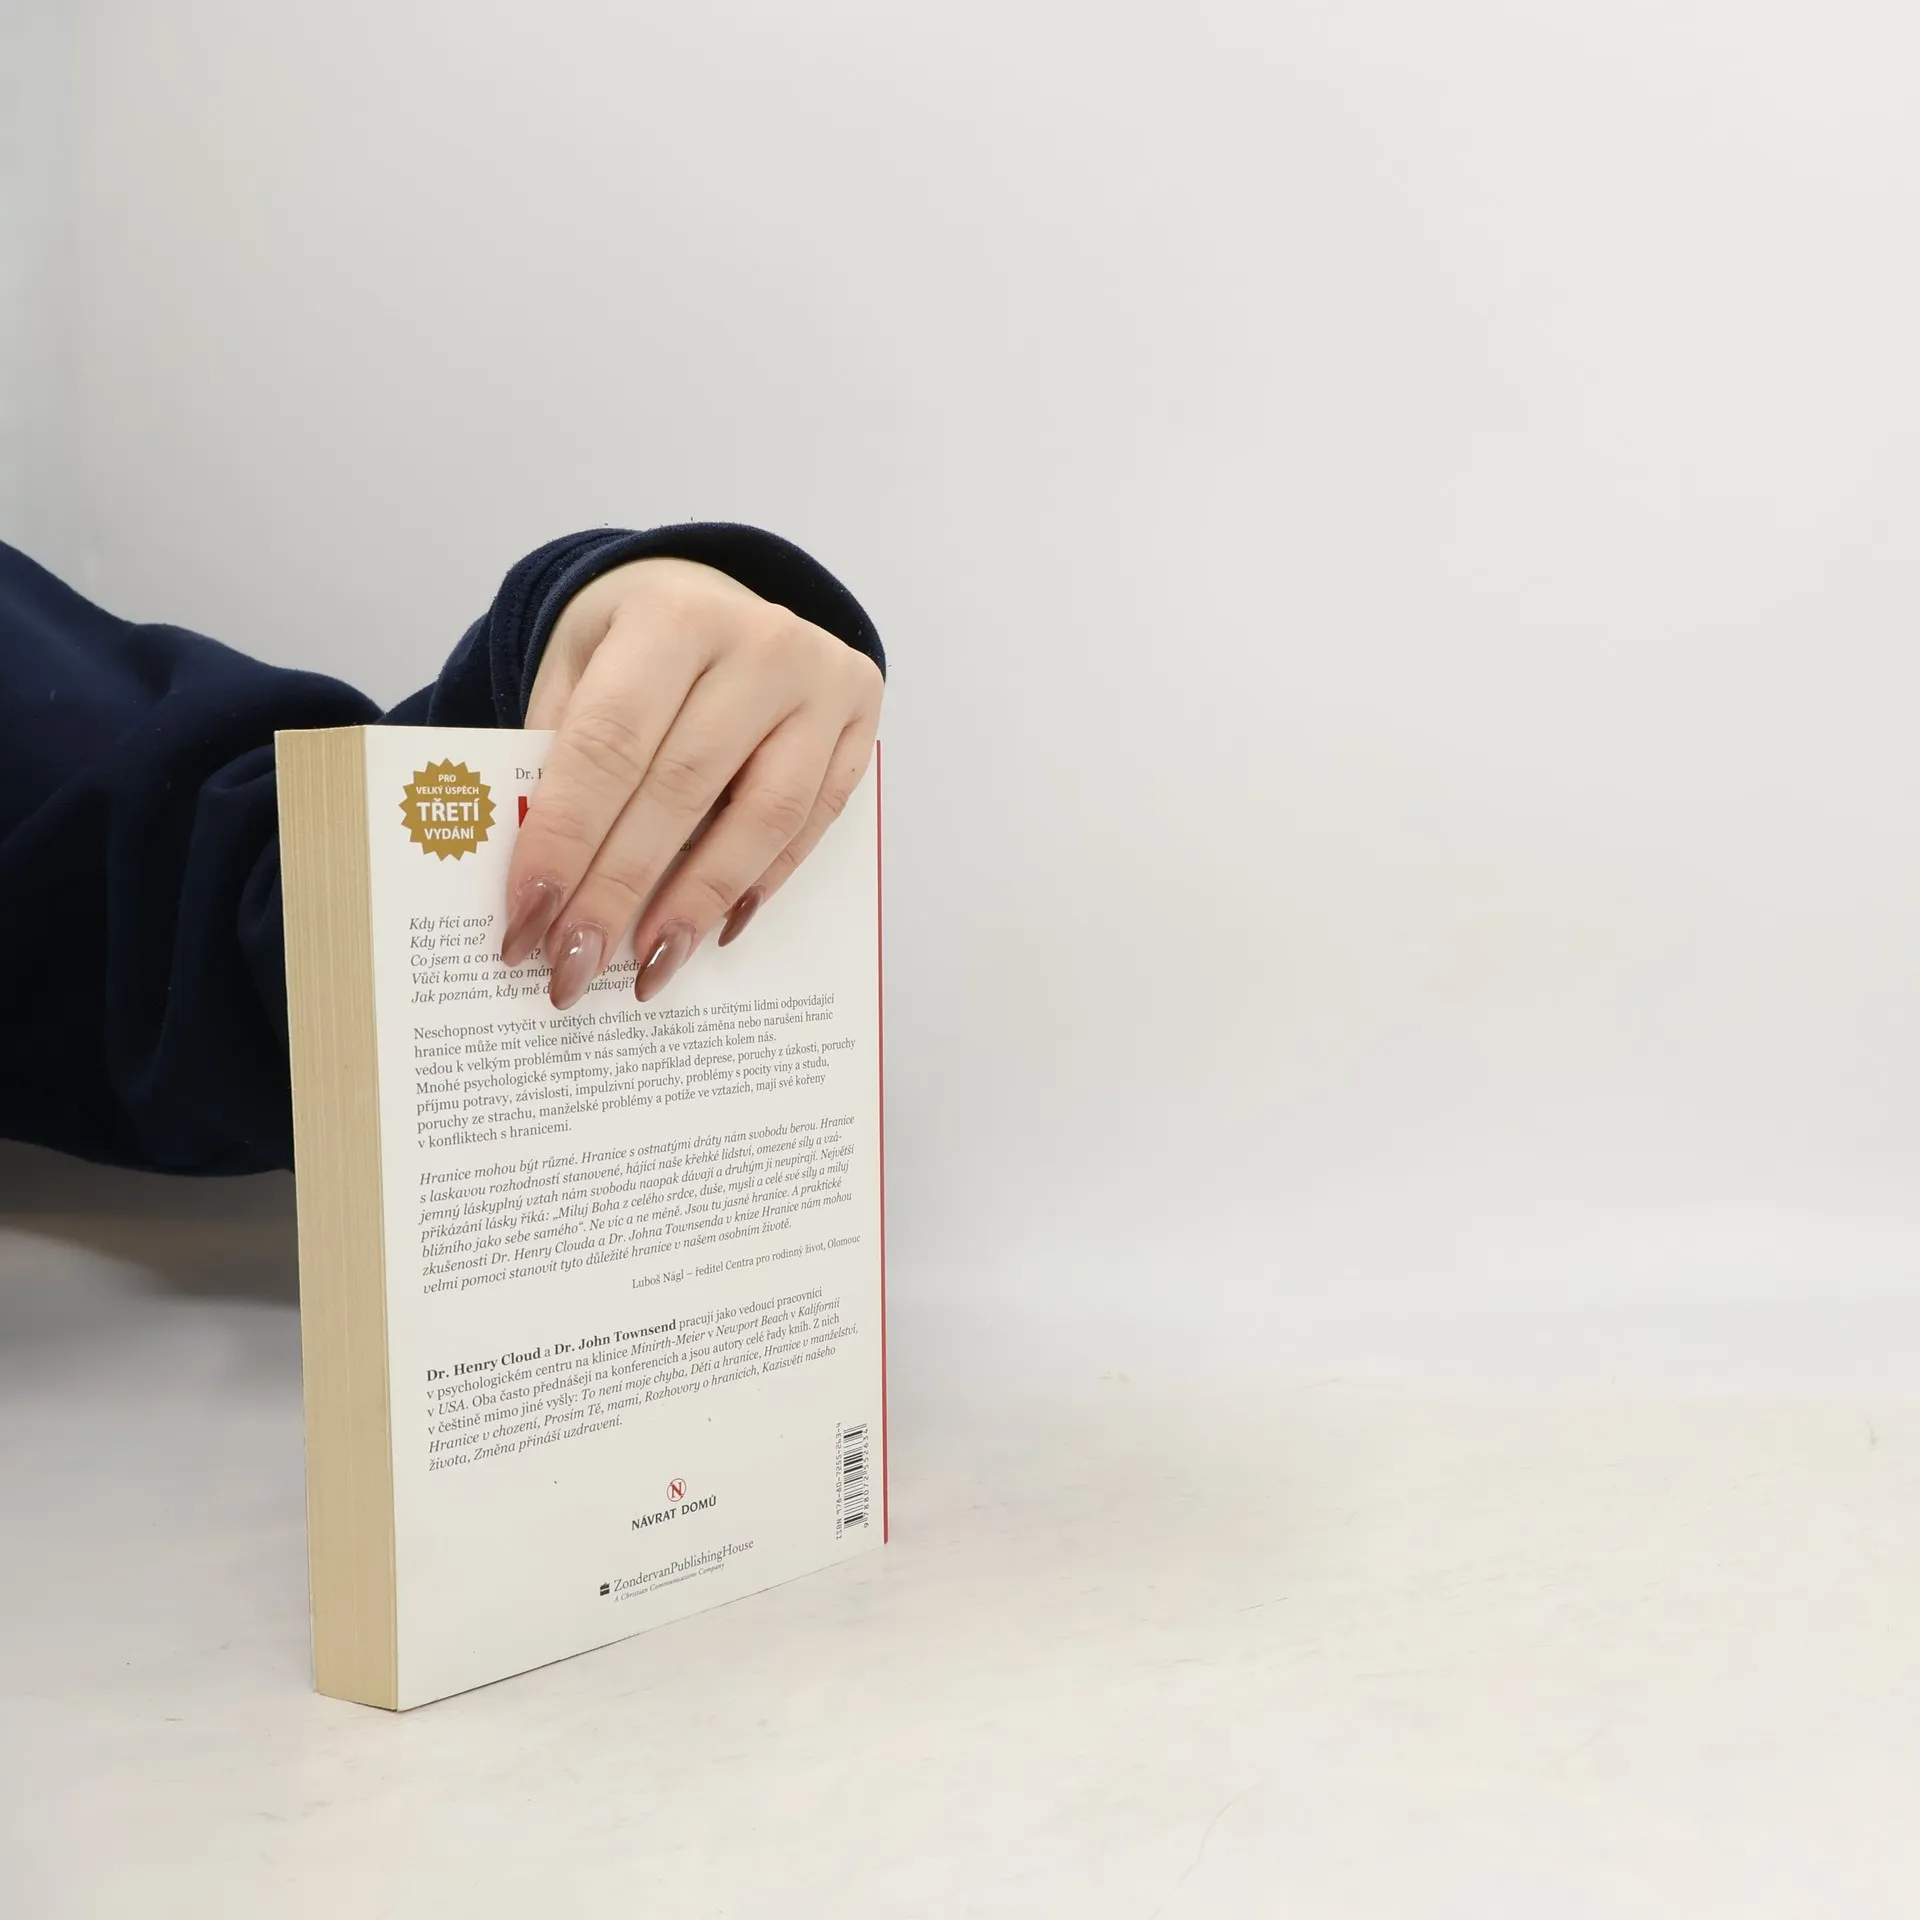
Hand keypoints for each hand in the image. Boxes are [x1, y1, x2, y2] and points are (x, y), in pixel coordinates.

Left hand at [498, 556, 882, 1008]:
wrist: (709, 590)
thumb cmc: (629, 643)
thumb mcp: (572, 667)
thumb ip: (556, 758)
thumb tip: (545, 885)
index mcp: (672, 615)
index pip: (609, 743)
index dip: (567, 838)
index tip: (528, 919)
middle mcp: (759, 641)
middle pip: (682, 790)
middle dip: (620, 891)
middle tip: (574, 967)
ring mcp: (821, 681)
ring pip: (763, 817)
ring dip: (697, 903)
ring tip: (647, 967)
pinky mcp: (860, 720)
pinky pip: (813, 822)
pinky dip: (759, 882)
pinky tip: (711, 928)